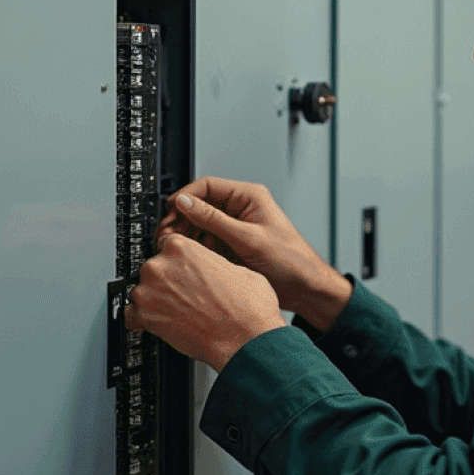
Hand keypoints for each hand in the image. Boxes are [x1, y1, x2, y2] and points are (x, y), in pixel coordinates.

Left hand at [122, 231, 286, 370]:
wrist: (245, 337)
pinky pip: (132, 316)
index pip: (166, 246)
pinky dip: (142, 320)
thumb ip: (208, 260)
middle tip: (184, 294)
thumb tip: (206, 266)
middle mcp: (161, 265)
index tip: (179, 270)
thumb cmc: (245, 305)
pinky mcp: (145, 318)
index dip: (176, 261)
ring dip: (155, 300)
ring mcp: (149, 292)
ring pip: (142, 290)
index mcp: (181, 247)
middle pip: (153, 267)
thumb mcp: (232, 265)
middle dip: (166, 280)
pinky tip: (159, 323)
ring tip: (177, 311)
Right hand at [157, 178, 353, 331]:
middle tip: (167, 235)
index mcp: (248, 196)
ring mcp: (237, 228)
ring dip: (188, 236)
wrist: (306, 288)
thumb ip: (214, 220)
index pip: (208, 186)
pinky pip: (209, 242)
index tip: (170, 211)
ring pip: (202, 225)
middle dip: (182, 219)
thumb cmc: (291, 260)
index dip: (186, 197)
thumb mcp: (248, 239)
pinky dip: (199, 249)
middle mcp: (241, 208)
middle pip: (201, 205)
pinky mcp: (234, 245)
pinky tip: (193, 259)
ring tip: (178, 248)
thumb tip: (185, 204)